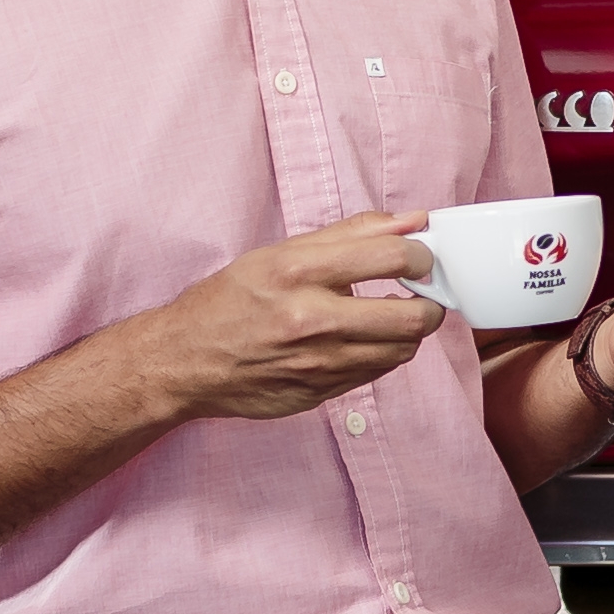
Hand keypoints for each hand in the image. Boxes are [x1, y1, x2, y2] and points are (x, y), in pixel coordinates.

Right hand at [131, 213, 459, 421]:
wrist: (183, 362)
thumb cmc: (230, 301)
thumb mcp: (280, 252)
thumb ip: (352, 233)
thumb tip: (413, 219)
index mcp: (296, 272)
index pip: (391, 256)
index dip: (421, 255)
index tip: (420, 257)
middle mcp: (309, 319)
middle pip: (411, 316)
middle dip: (430, 301)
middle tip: (422, 291)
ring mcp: (316, 364)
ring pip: (401, 350)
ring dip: (408, 331)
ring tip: (392, 314)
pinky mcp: (319, 393)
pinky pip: (376, 373)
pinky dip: (381, 353)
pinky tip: (363, 339)